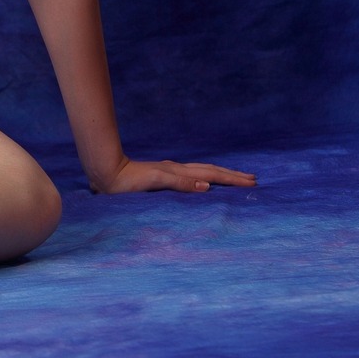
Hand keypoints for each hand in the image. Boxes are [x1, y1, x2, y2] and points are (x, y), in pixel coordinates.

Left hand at [93, 157, 256, 194]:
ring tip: (234, 178)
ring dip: (220, 176)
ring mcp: (169, 172)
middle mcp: (176, 170)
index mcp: (177, 172)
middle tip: (252, 179)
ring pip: (201, 172)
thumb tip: (207, 186)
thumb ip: (180, 183)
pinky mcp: (161, 177)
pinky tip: (202, 183)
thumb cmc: (127, 182)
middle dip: (231, 176)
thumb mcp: (155, 182)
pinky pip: (191, 177)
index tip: (251, 182)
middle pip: (210, 171)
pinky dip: (204, 179)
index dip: (231, 179)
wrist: (105, 173)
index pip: (211, 175)